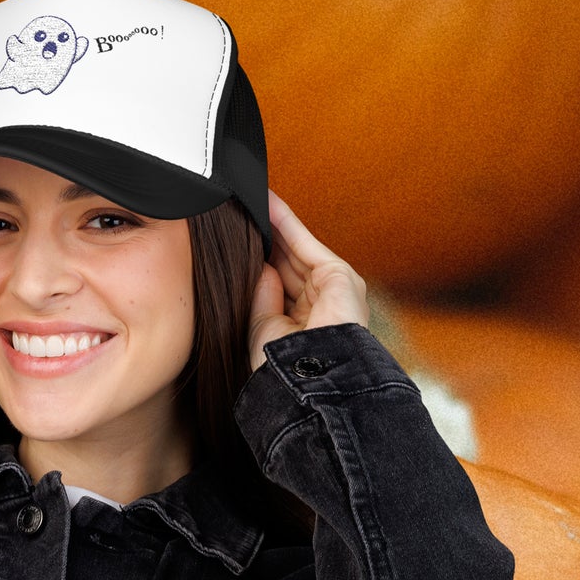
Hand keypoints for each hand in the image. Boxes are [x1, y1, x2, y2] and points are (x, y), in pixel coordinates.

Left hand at [248, 189, 367, 371]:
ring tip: (248, 201)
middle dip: (265, 238)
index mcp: (305, 321)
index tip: (239, 239)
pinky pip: (305, 243)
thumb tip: (258, 265)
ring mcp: (334, 289)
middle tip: (240, 212)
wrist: (304, 379)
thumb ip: (261, 292)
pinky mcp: (340, 275)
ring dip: (273, 224)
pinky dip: (285, 222)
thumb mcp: (261, 325)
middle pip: (288, 262)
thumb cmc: (281, 366)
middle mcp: (323, 304)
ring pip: (296, 250)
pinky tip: (266, 204)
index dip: (261, 260)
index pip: (280, 282)